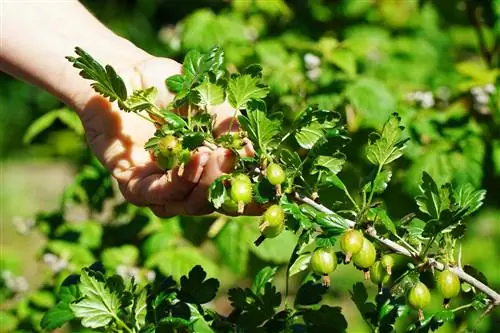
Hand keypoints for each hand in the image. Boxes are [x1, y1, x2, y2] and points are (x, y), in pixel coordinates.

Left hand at [77, 56, 252, 215]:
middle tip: (235, 161)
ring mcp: (161, 187)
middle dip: (228, 185)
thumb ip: (230, 128)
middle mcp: (187, 181)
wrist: (126, 74)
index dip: (253, 195)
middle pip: (214, 201)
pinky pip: (159, 195)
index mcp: (208, 166)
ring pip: (189, 204)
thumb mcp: (209, 101)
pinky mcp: (135, 186)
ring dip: (205, 183)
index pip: (234, 189)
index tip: (273, 191)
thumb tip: (255, 155)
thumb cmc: (169, 86)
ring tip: (214, 156)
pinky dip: (178, 182)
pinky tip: (192, 160)